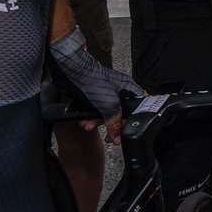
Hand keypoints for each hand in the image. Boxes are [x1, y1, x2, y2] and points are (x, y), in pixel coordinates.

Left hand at [48, 26, 144, 143]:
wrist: (73, 74)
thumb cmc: (93, 80)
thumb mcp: (109, 104)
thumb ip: (115, 122)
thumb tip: (118, 137)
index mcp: (129, 89)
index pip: (139, 106)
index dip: (134, 119)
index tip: (128, 130)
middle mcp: (120, 91)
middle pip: (121, 113)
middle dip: (112, 125)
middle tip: (108, 135)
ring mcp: (107, 94)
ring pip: (107, 114)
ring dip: (97, 122)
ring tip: (90, 126)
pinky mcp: (95, 97)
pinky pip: (96, 112)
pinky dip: (90, 118)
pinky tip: (85, 121)